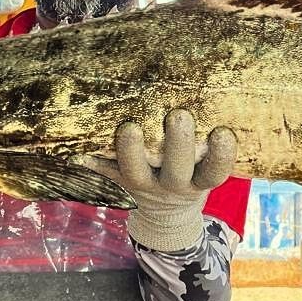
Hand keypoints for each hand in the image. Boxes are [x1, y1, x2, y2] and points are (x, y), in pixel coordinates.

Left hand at [81, 108, 236, 251]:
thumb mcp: (206, 165)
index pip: (215, 172)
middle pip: (177, 169)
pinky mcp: (120, 183)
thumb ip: (209, 141)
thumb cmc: (193, 172)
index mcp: (199, 180)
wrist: (168, 215)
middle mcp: (172, 185)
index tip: (223, 132)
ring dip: (130, 150)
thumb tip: (219, 86)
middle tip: (179, 115)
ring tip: (129, 126)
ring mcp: (143, 186)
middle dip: (178, 143)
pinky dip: (91, 161)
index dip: (221, 156)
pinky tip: (78, 151)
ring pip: (135, 173)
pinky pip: (103, 173)